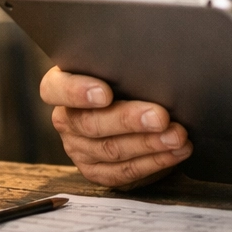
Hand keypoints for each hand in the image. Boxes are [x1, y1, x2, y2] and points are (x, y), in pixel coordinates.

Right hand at [40, 66, 191, 187]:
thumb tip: (155, 59)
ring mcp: (79, 149)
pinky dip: (155, 162)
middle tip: (161, 117)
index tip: (106, 94)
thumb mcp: (119, 67)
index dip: (77, 92)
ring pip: (111, 150)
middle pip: (90, 123)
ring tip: (177, 135)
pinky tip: (176, 151)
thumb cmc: (127, 79)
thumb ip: (123, 64)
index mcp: (61, 86)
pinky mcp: (98, 172)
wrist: (134, 114)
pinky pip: (125, 171)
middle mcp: (66, 120)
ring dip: (149, 143)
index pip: (54, 89)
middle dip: (129, 120)